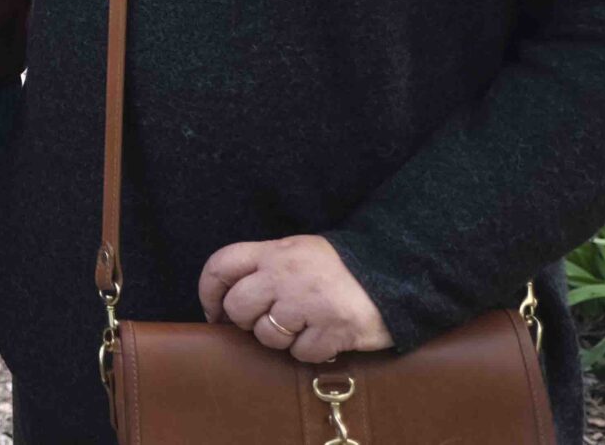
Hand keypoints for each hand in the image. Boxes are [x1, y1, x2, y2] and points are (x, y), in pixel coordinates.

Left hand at [199, 235, 391, 364]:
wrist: (396, 273)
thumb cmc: (343, 266)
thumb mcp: (300, 251)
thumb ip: (267, 267)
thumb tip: (230, 298)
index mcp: (275, 251)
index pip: (221, 265)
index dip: (208, 292)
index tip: (214, 313)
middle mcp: (285, 274)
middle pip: (237, 307)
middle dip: (247, 321)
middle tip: (269, 321)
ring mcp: (308, 302)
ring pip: (266, 335)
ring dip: (281, 339)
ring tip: (304, 326)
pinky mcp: (332, 328)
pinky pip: (301, 353)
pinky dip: (312, 350)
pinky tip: (326, 336)